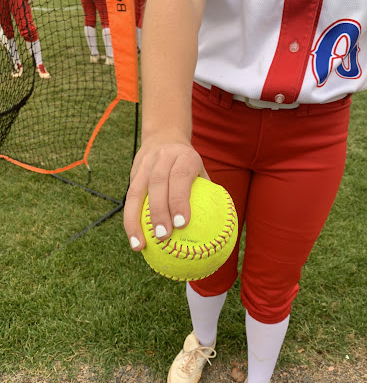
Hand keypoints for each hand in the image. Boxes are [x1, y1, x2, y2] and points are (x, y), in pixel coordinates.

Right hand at [124, 132, 208, 250]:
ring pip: (136, 191)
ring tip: (140, 245)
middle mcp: (163, 158)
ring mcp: (145, 164)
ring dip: (136, 220)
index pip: (180, 177)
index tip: (182, 224)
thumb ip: (210, 195)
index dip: (180, 200)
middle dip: (159, 211)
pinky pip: (129, 198)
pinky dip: (130, 220)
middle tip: (164, 236)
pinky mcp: (133, 172)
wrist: (164, 137)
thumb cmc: (189, 165)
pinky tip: (135, 240)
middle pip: (157, 184)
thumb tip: (222, 229)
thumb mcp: (201, 171)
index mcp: (184, 157)